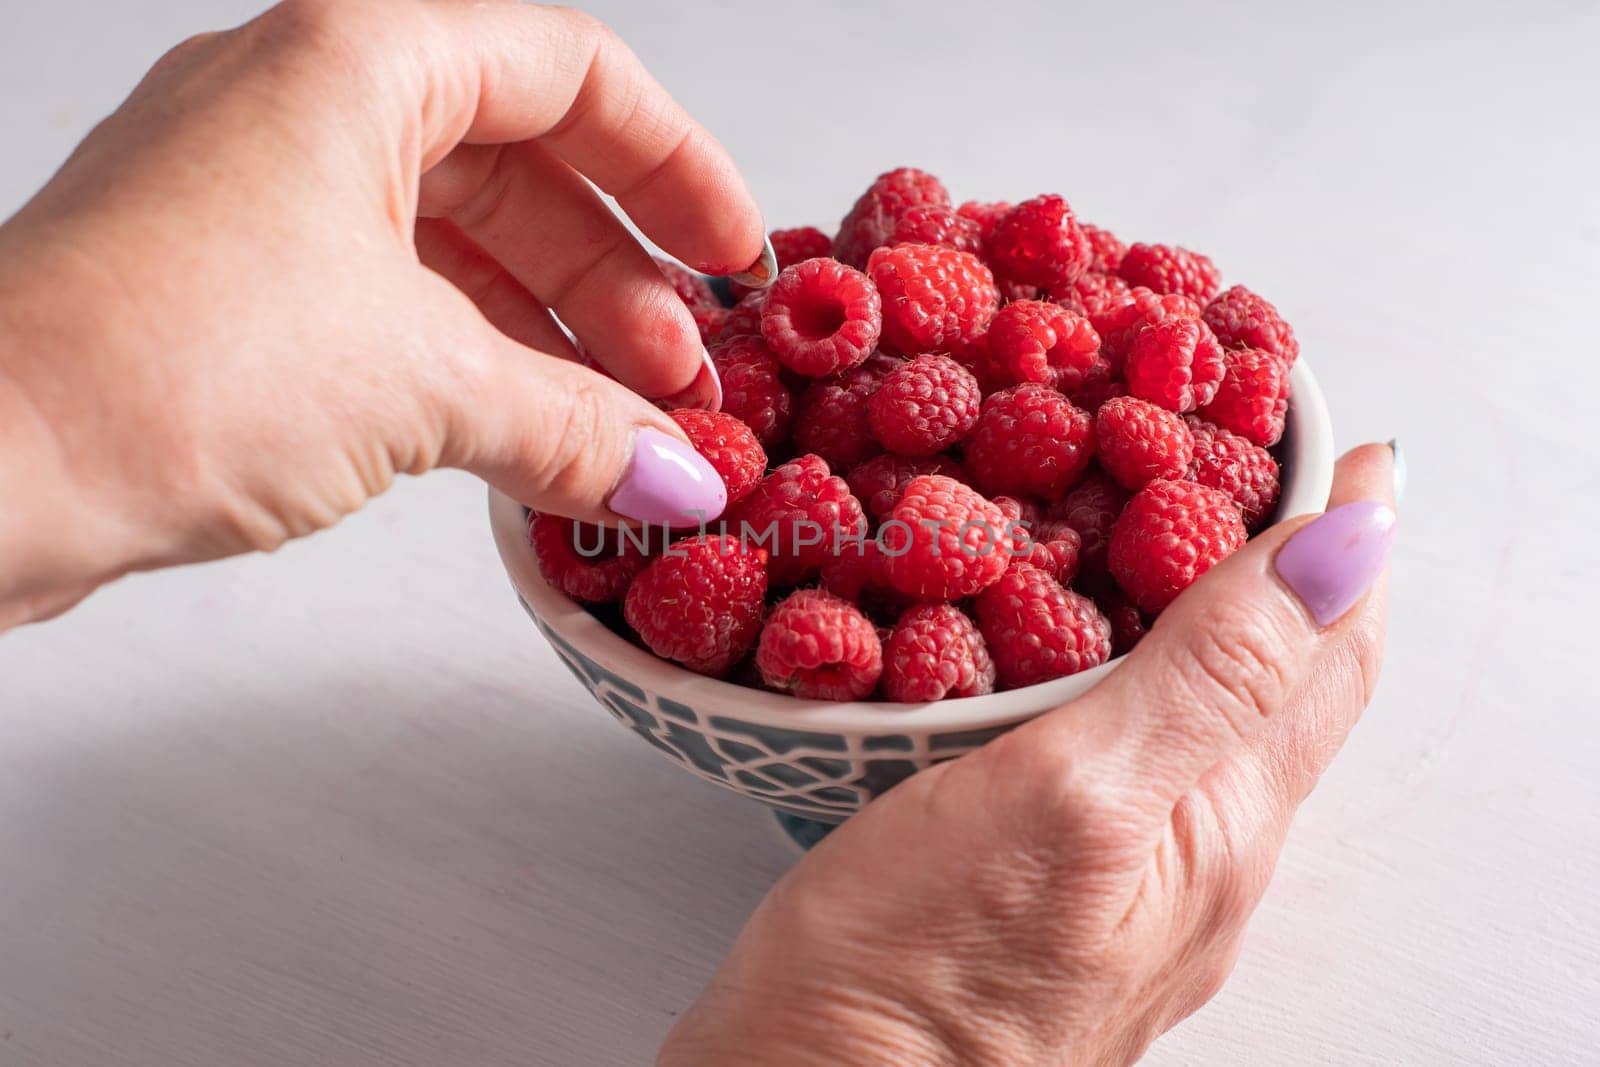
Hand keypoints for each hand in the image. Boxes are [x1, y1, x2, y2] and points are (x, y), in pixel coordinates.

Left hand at [0, 0, 761, 628]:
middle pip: (519, 163)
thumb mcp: (422, 386)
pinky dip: (474, 365)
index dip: (674, 167)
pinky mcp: (231, 285)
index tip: (732, 255)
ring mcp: (260, 194)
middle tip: (680, 376)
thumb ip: (575, 426)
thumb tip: (671, 477)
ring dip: (553, 333)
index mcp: (355, 61)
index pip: (569, 75)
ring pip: (456, 241)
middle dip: (617, 278)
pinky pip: (394, 302)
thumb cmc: (156, 369)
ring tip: (624, 427)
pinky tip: (531, 439)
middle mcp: (302, 103)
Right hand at [661, 445, 1397, 1065]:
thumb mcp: (1071, 798)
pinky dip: (1134, 666)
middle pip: (1287, 679)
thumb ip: (1212, 675)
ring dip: (1219, 609)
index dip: (1347, 535)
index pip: (1333, 644)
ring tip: (1186, 528)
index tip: (1347, 440)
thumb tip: (1349, 551)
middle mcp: (1199, 853)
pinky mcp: (1056, 883)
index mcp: (1224, 820)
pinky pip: (1135, 750)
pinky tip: (1079, 652)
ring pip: (1210, 712)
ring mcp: (1131, 876)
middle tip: (1267, 460)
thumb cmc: (919, 979)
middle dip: (1295, 562)